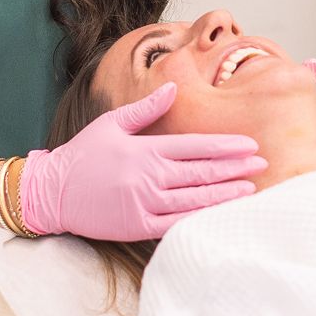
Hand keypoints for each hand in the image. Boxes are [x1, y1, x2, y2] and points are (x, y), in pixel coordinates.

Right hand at [19, 82, 265, 240]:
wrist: (52, 190)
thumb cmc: (83, 154)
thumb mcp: (112, 123)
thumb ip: (146, 108)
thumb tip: (173, 88)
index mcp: (146, 150)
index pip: (196, 147)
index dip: (226, 147)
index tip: (250, 145)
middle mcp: (149, 178)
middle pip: (202, 173)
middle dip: (236, 169)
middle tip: (263, 164)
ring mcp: (144, 204)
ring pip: (194, 201)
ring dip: (225, 195)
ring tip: (250, 190)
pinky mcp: (137, 227)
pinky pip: (175, 225)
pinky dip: (199, 220)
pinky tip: (218, 216)